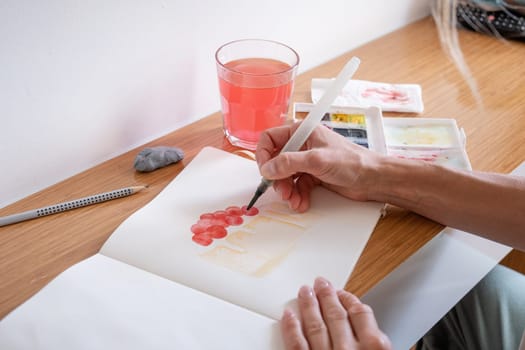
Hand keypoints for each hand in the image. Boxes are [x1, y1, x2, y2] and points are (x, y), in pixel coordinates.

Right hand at [255, 124, 382, 211]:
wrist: (373, 179)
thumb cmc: (352, 162)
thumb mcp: (317, 160)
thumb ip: (289, 163)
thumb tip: (267, 169)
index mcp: (302, 132)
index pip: (270, 139)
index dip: (264, 155)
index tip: (265, 171)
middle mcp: (302, 145)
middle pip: (276, 161)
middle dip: (277, 179)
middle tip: (282, 191)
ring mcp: (308, 161)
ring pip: (285, 176)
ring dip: (287, 191)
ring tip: (294, 200)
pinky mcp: (313, 176)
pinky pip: (296, 186)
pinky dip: (297, 196)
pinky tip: (302, 203)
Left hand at [280, 277, 390, 349]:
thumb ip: (377, 344)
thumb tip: (372, 331)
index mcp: (374, 347)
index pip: (361, 313)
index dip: (349, 299)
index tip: (343, 292)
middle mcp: (349, 349)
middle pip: (336, 315)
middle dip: (327, 296)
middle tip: (320, 283)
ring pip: (315, 326)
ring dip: (308, 305)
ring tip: (304, 291)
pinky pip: (296, 345)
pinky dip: (291, 328)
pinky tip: (288, 316)